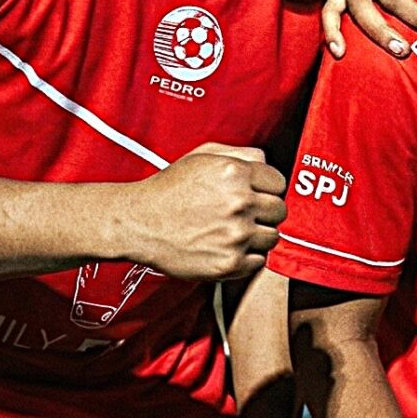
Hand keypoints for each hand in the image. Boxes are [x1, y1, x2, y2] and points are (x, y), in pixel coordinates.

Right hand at [126, 143, 285, 280]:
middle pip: (279, 210)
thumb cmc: (168, 190)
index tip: (256, 195)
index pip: (278, 183)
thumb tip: (267, 164)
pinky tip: (227, 247)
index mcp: (235, 173)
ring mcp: (236, 235)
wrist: (137, 223)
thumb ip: (240, 154)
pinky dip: (247, 257)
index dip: (267, 189)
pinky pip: (259, 261)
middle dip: (265, 212)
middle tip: (244, 215)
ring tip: (233, 232)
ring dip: (258, 235)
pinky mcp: (229, 263)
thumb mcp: (201, 157)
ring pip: (273, 237)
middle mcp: (239, 203)